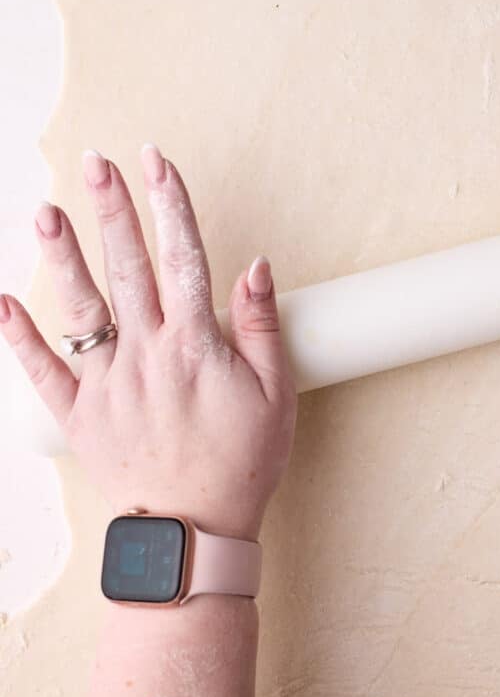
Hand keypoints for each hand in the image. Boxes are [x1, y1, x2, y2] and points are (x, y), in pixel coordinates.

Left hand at [0, 145, 296, 540]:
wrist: (193, 534)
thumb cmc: (241, 464)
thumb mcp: (276, 394)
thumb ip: (263, 326)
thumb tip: (254, 267)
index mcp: (195, 345)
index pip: (183, 256)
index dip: (170, 204)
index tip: (157, 162)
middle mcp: (145, 355)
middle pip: (127, 267)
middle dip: (112, 209)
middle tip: (96, 163)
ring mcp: (106, 384)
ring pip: (80, 308)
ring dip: (61, 256)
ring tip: (45, 211)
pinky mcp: (79, 416)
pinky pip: (42, 371)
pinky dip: (18, 337)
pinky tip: (0, 302)